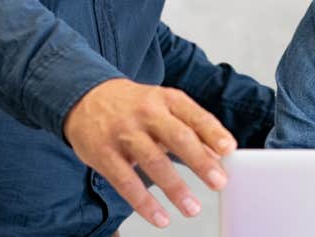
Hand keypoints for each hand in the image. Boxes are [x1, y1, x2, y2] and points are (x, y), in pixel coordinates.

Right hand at [64, 78, 235, 228]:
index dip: (213, 132)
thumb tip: (218, 156)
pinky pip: (126, 182)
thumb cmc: (133, 106)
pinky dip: (145, 203)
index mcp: (165, 99)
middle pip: (177, 137)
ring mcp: (123, 133)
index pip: (194, 115)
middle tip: (219, 182)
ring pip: (153, 161)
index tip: (229, 149)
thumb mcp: (163, 107)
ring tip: (192, 208)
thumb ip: (190, 130)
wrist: (84, 98)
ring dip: (175, 188)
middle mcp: (146, 113)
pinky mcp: (103, 153)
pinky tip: (160, 217)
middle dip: (200, 161)